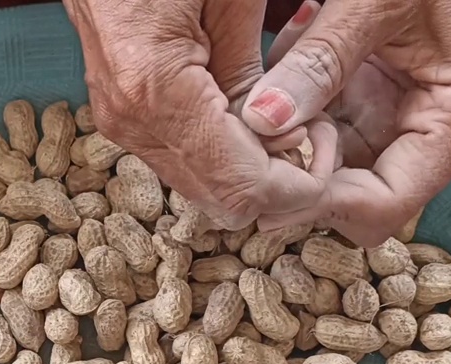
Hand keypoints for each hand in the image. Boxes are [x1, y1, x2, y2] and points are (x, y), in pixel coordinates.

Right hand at [64, 0, 337, 229]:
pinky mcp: (123, 111)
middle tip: (315, 132)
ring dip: (252, 169)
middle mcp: (131, 119)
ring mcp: (121, 120)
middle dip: (279, 183)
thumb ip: (256, 75)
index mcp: (156, 88)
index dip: (298, 184)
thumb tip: (282, 140)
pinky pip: (183, 158)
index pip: (241, 185)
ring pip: (201, 187)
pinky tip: (253, 113)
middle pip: (220, 201)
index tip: (329, 144)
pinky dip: (226, 152)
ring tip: (288, 119)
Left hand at [242, 0, 450, 245]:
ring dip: (294, 139)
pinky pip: (333, 120)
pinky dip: (298, 102)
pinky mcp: (383, 89)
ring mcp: (410, 108)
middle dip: (304, 177)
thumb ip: (320, 60)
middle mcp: (441, 122)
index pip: (391, 203)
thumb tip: (263, 123)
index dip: (327, 206)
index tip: (267, 186)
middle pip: (363, 196)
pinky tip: (284, 52)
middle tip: (247, 144)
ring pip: (339, 162)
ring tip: (264, 89)